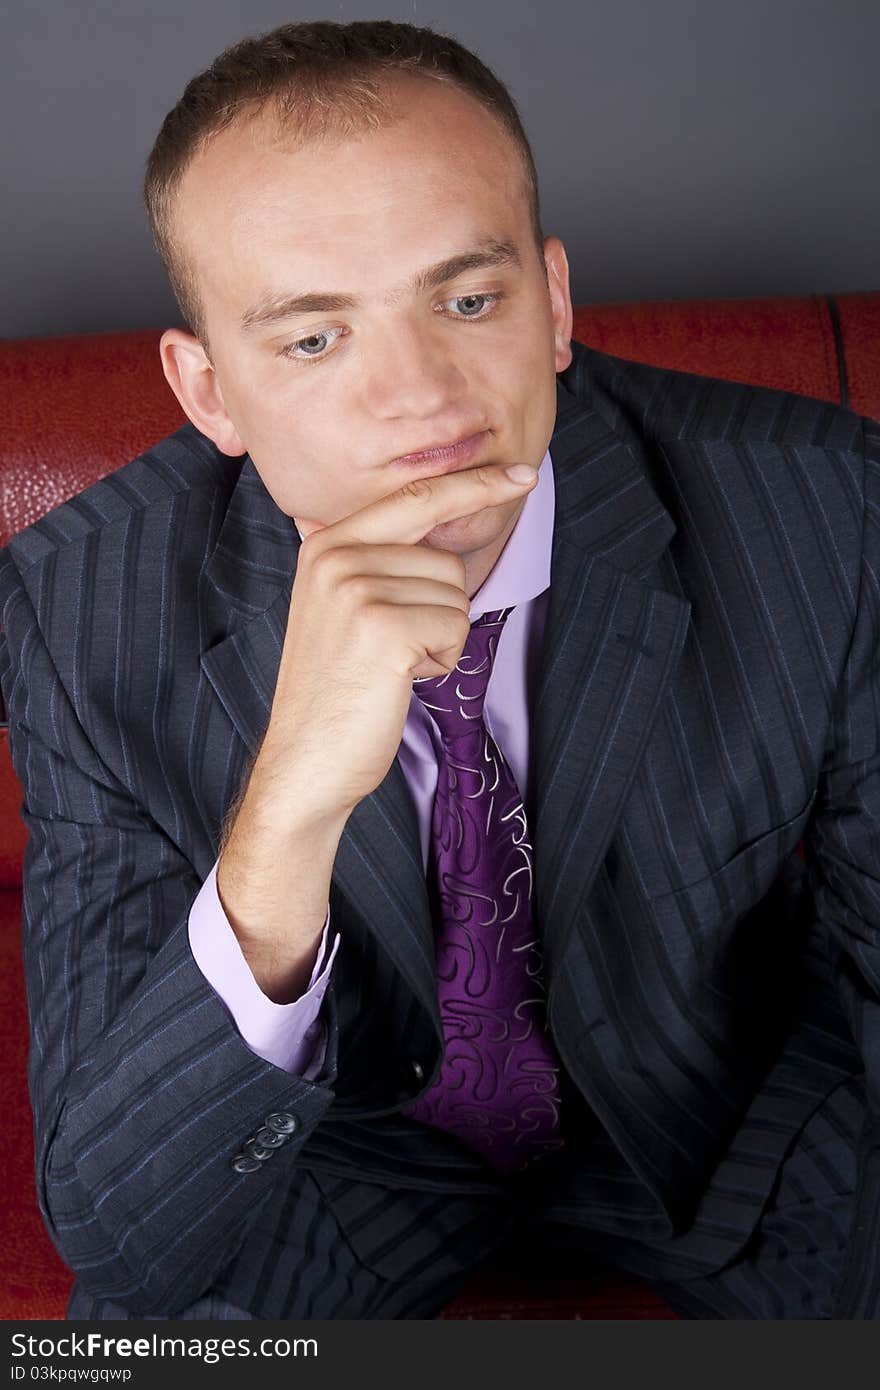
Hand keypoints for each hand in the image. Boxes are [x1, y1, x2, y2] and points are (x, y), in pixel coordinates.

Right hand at [255, 461, 537, 819]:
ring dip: (439, 639)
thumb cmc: (337, 690)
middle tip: (392, 651)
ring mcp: (356, 590)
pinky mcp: (383, 628)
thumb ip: (375, 560)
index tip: (522, 476)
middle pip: (446, 559)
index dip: (473, 485)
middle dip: (439, 611)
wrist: (305, 760)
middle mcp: (336, 557)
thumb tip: (436, 519)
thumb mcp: (341, 607)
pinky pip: (455, 627)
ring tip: (389, 667)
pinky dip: (441, 661)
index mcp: (325, 544)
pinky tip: (399, 680)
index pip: (414, 498)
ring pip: (455, 595)